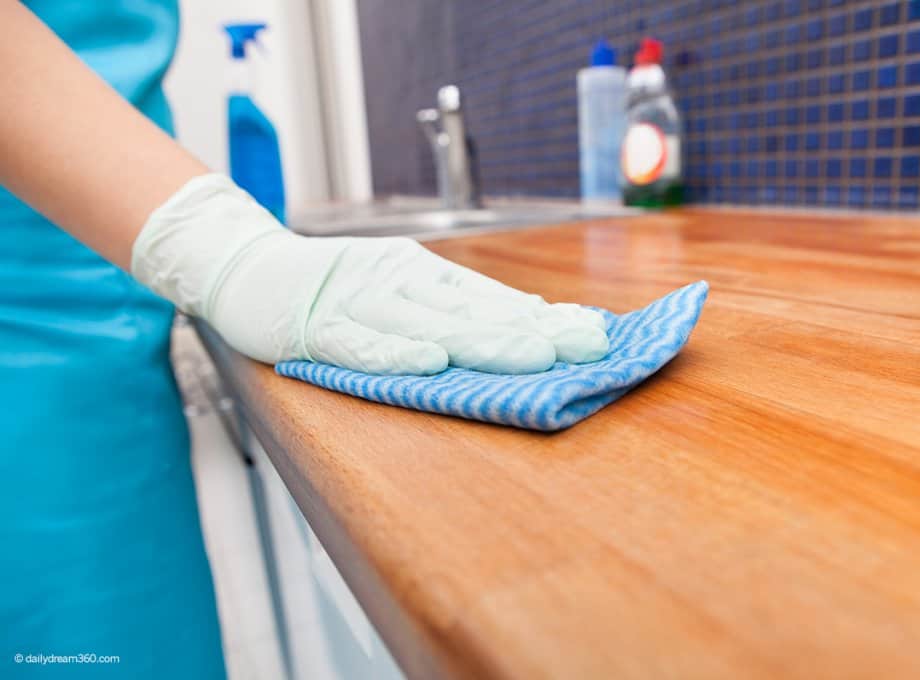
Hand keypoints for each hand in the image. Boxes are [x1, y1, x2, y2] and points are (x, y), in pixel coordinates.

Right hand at [132, 175, 608, 374]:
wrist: (247, 266)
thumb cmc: (334, 286)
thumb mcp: (400, 289)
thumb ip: (453, 309)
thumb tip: (528, 327)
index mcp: (422, 274)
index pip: (493, 297)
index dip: (544, 316)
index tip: (596, 332)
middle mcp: (399, 281)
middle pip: (473, 309)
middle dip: (533, 330)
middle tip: (586, 347)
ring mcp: (357, 301)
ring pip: (427, 324)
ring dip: (482, 340)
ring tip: (534, 356)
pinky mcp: (315, 326)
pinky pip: (357, 343)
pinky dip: (392, 353)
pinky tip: (429, 364)